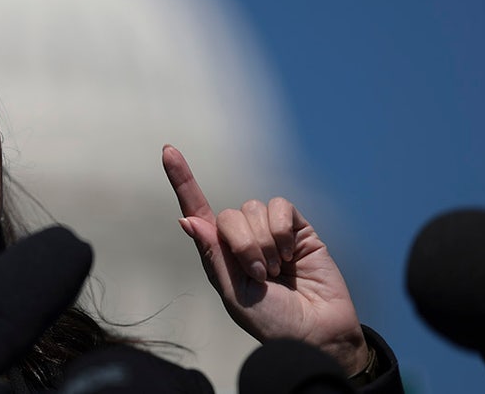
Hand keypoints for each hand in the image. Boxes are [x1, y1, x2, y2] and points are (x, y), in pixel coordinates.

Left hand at [162, 144, 367, 375]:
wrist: (316, 333)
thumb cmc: (272, 322)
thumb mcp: (234, 295)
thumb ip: (213, 254)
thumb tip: (187, 220)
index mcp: (219, 254)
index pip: (196, 210)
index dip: (182, 181)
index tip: (168, 150)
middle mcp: (242, 239)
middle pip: (229, 215)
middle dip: (243, 246)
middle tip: (261, 277)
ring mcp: (270, 232)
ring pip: (254, 209)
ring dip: (265, 244)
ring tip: (279, 271)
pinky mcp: (297, 228)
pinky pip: (281, 207)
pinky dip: (283, 230)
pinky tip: (292, 255)